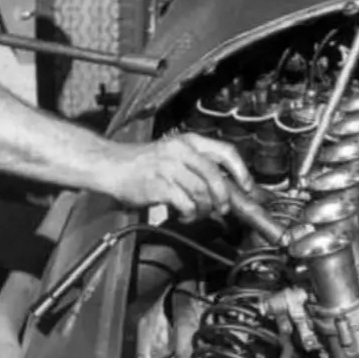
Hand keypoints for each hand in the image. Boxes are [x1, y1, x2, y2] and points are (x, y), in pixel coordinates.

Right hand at [105, 134, 254, 220]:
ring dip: (205, 209)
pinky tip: (185, 216)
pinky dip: (190, 214)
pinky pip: (186, 204)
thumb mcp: (174, 155)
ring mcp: (170, 167)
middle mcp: (181, 151)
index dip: (242, 171)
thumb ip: (199, 166)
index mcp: (190, 141)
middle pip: (216, 176)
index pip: (226, 152)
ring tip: (198, 213)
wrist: (111, 165)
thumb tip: (228, 188)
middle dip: (223, 197)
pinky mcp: (160, 185)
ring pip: (202, 192)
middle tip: (222, 209)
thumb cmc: (144, 164)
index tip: (248, 187)